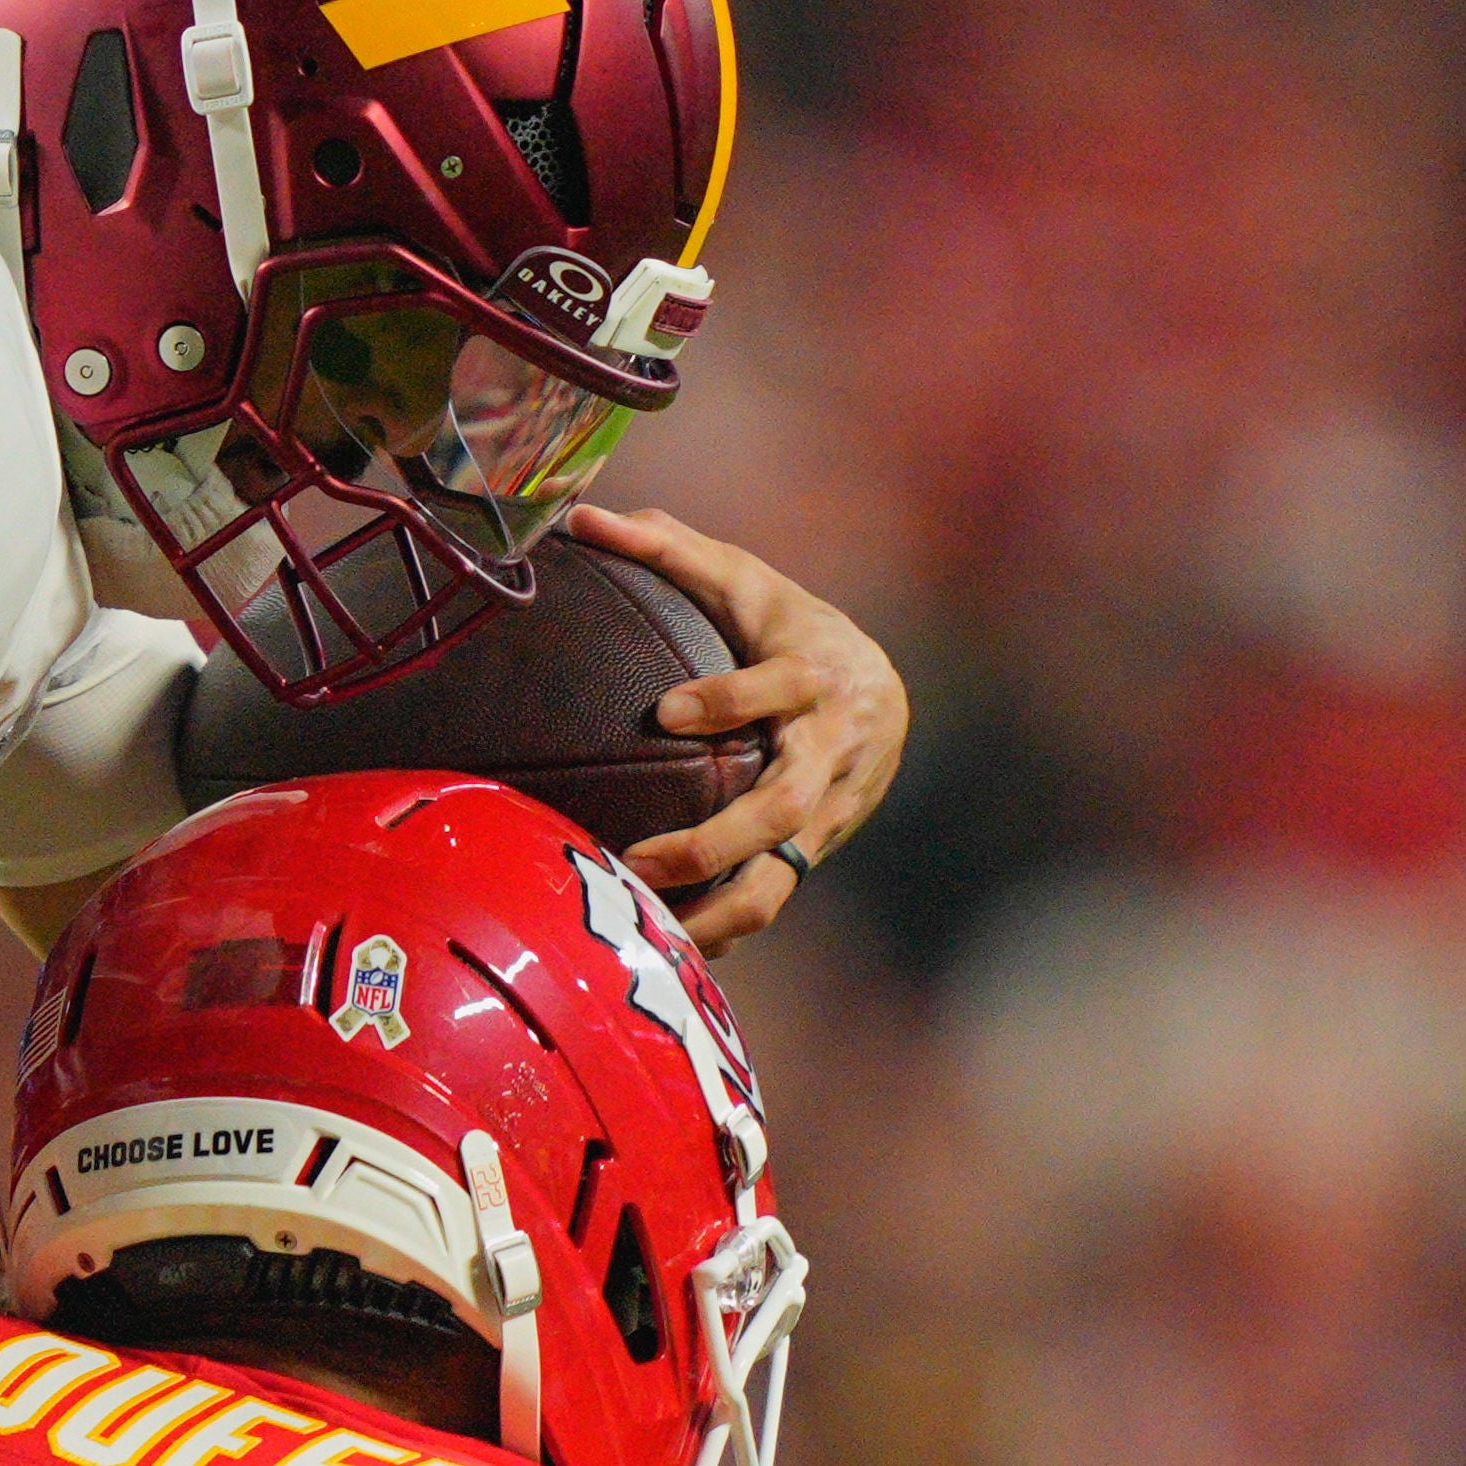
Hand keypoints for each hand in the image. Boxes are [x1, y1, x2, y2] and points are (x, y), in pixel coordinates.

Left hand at [565, 503, 911, 953]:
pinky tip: (669, 951)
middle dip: (716, 842)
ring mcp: (833, 808)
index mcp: (816, 676)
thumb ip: (668, 551)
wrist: (883, 693)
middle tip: (639, 861)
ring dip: (720, 911)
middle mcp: (833, 748)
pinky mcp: (820, 849)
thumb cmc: (789, 628)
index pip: (780, 688)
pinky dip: (727, 929)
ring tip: (648, 931)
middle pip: (787, 804)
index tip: (666, 711)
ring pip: (785, 873)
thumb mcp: (743, 582)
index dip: (730, 701)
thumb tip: (582, 514)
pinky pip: (774, 897)